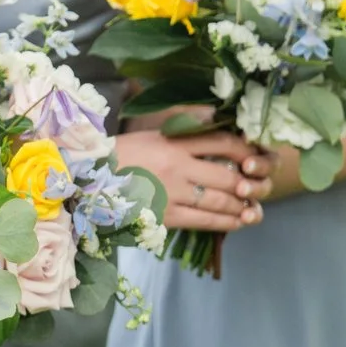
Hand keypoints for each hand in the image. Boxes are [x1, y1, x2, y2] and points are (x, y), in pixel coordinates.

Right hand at [114, 126, 268, 231]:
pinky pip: (206, 221)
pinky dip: (227, 222)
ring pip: (221, 201)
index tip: (255, 158)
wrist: (89, 181)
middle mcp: (178, 167)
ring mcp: (173, 193)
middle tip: (256, 187)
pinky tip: (237, 221)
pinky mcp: (167, 217)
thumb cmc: (122, 156)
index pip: (223, 143)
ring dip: (242, 206)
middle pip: (229, 176)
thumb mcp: (153, 136)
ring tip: (250, 207)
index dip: (247, 151)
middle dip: (249, 184)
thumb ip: (184, 132)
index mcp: (173, 142)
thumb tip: (218, 125)